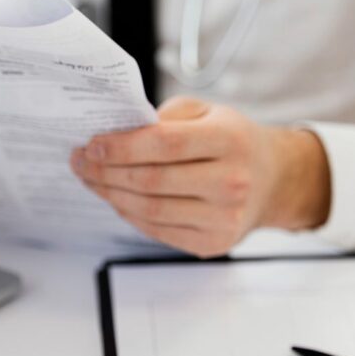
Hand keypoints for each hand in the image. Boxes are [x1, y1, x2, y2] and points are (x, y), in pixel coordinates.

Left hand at [70, 97, 330, 256]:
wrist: (273, 180)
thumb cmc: (233, 141)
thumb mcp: (208, 112)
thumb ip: (165, 119)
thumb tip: (114, 135)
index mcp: (230, 140)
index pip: (165, 145)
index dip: (122, 146)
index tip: (91, 144)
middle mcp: (231, 181)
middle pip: (152, 181)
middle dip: (106, 172)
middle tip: (80, 161)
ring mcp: (224, 218)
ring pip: (150, 210)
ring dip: (111, 195)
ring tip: (91, 179)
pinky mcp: (214, 243)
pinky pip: (158, 231)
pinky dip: (130, 215)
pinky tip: (116, 198)